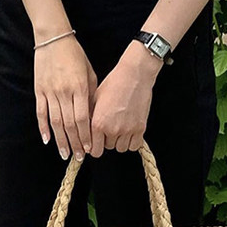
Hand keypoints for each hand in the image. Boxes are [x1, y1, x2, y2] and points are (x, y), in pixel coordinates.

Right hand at [34, 35, 97, 160]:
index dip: (86, 135)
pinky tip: (47, 140)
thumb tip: (93, 116)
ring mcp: (49, 92)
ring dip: (61, 141)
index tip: (89, 148)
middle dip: (75, 143)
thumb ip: (91, 94)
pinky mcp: (39, 91)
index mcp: (79, 87)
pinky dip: (43, 128)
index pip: (83, 118)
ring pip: (55, 122)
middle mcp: (64, 92)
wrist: (53, 39)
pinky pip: (41, 113)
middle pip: (69, 124)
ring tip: (65, 154)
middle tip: (79, 157)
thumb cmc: (75, 55)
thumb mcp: (89, 72)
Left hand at [89, 41, 163, 157]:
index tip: (96, 144)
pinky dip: (131, 142)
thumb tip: (86, 130)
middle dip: (106, 140)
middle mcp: (112, 129)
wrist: (134, 75)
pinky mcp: (140, 128)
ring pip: (121, 148)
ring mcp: (127, 130)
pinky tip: (129, 132)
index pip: (94, 150)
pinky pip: (134, 145)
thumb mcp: (95, 99)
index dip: (94, 148)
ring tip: (119, 129)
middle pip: (107, 148)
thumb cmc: (114, 83)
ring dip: (119, 141)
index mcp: (98, 123)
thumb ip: (90, 117)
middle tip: (108, 129)